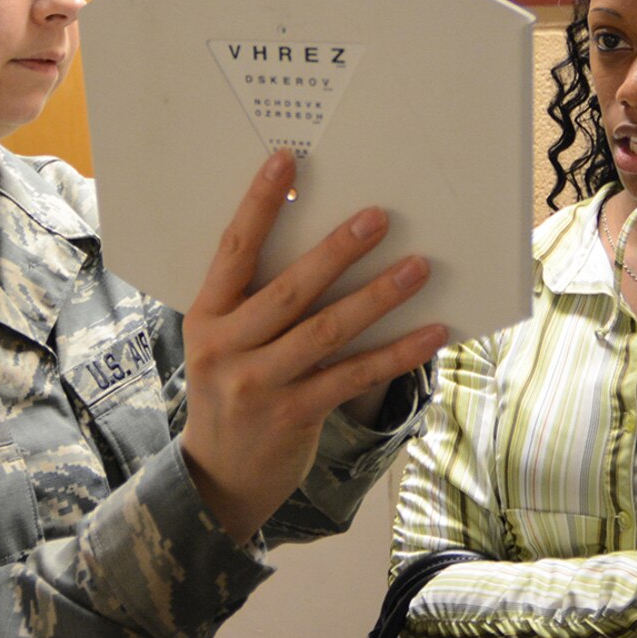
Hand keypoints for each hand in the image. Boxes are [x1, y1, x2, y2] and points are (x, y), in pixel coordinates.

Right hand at [178, 150, 448, 542]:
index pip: (234, 249)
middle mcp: (227, 347)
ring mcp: (259, 384)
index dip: (259, 203)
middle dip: (338, 250)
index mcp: (206, 315)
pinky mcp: (294, 415)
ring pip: (327, 331)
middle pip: (290, 289)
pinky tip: (431, 333)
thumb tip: (325, 245)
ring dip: (378, 297)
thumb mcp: (223, 343)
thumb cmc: (231, 392)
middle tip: (380, 216)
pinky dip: (395, 354)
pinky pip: (353, 376)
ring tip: (418, 267)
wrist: (218, 478)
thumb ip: (254, 302)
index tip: (286, 159)